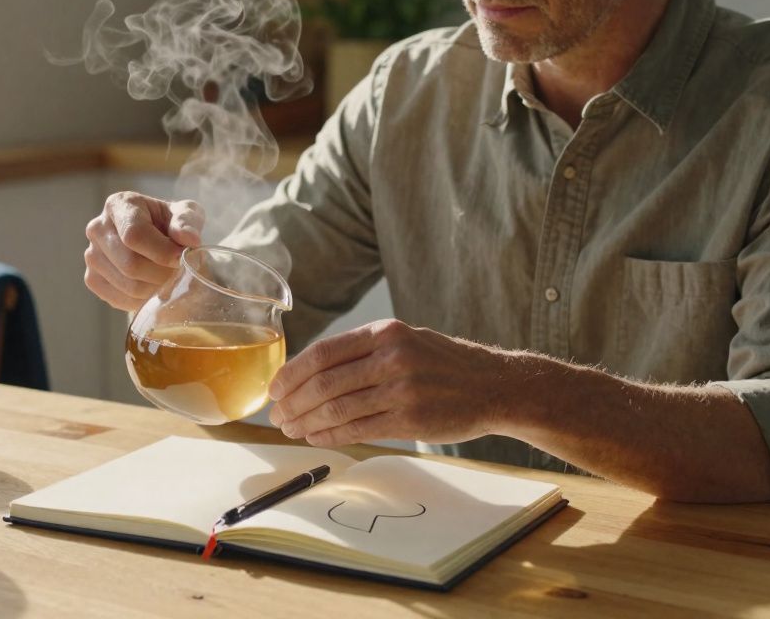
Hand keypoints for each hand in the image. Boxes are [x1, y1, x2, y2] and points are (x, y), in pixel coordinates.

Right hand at [83, 191, 204, 311]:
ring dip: (156, 289)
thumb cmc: (171, 224)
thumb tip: (189, 239)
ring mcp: (91, 255)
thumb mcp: (186, 213)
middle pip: (130, 264)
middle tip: (179, 273)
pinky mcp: (92, 279)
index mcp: (119, 205)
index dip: (161, 252)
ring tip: (168, 279)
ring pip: (128, 285)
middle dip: (162, 274)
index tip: (181, 258)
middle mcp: (98, 228)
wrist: (156, 240)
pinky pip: (119, 299)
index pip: (134, 234)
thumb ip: (188, 222)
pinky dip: (142, 300)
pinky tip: (153, 287)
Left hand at [267, 319, 518, 446]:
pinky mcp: (410, 420)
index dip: (292, 373)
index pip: (324, 353)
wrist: (494, 386)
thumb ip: (363, 351)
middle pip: (324, 382)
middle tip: (276, 416)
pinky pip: (358, 429)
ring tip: (290, 429)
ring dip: (307, 422)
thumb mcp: (405, 340)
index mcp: (385, 332)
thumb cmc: (443, 364)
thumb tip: (310, 372)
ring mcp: (402, 390)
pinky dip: (330, 436)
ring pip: (337, 408)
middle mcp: (392, 358)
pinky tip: (316, 438)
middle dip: (293, 402)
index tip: (275, 389)